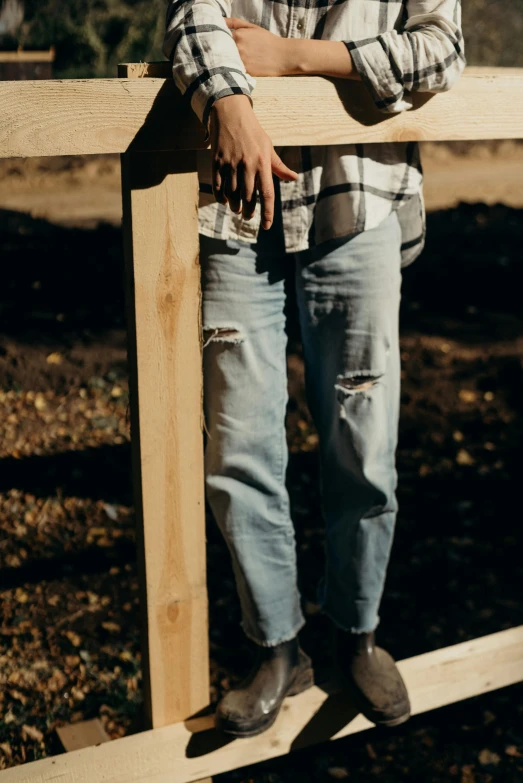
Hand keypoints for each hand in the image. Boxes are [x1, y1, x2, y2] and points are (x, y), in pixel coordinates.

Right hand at [209, 94, 297, 228]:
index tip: (267, 226)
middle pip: (249, 198)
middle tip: (248, 216)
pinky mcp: (217, 162)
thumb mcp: (268, 147)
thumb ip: (279, 166)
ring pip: (233, 195)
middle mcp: (247, 165)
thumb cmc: (253, 133)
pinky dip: (221, 198)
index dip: (268, 213)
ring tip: (238, 209)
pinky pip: (218, 187)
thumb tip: (294, 178)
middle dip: (249, 212)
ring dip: (235, 206)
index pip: (267, 194)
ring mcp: (231, 164)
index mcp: (262, 163)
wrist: (230, 113)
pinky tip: (225, 201)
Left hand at [226, 17, 294, 76]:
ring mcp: (241, 60)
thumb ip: (234, 23)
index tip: (225, 43)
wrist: (282, 56)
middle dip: (225, 51)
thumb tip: (220, 21)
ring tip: (239, 60)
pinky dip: (235, 69)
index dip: (222, 41)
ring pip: (228, 61)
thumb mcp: (252, 27)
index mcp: (238, 35)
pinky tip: (242, 67)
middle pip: (223, 50)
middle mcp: (237, 47)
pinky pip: (235, 70)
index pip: (221, 38)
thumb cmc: (267, 40)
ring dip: (229, 61)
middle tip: (234, 53)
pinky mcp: (245, 71)